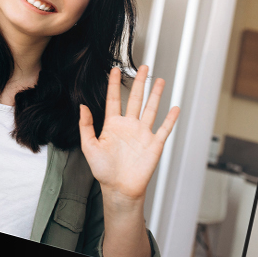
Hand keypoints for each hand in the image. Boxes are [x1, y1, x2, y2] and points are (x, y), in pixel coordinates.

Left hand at [78, 62, 178, 256]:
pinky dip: (170, 118)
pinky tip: (175, 107)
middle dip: (139, 82)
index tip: (114, 69)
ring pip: (151, 109)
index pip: (113, 99)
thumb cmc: (103, 171)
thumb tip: (82, 107)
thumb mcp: (89, 147)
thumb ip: (86, 126)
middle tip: (143, 67)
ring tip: (160, 80)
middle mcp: (129, 126)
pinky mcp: (154, 143)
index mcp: (112, 125)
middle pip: (135, 98)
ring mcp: (142, 133)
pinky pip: (164, 128)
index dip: (113, 84)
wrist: (119, 189)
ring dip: (156, 94)